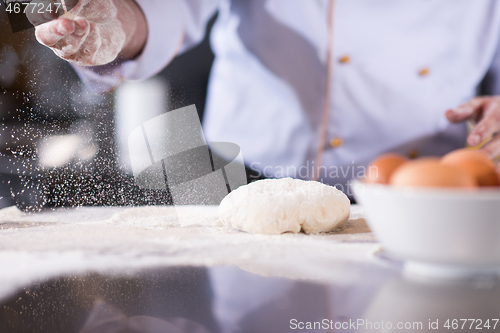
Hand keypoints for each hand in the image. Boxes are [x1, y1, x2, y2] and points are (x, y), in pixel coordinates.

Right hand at [29, 0, 146, 65]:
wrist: (113, 21)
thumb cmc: (93, 5)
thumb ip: (75, 1)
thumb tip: (65, 3)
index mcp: (46, 17)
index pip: (36, 16)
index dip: (42, 14)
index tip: (53, 8)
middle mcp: (52, 35)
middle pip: (45, 37)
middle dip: (55, 31)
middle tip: (67, 23)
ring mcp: (67, 49)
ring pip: (67, 48)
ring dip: (76, 35)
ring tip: (84, 23)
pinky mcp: (85, 58)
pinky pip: (86, 52)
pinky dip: (91, 39)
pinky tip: (94, 27)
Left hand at [446, 96, 499, 168]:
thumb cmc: (487, 109)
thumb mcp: (476, 105)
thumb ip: (463, 110)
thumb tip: (448, 113)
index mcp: (499, 110)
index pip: (492, 120)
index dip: (482, 131)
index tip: (471, 142)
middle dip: (492, 149)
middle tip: (480, 158)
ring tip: (495, 174)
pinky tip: (498, 179)